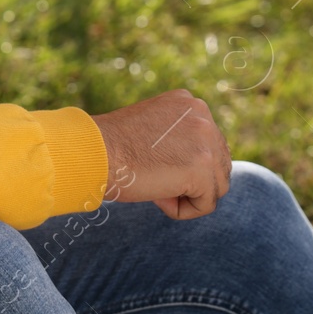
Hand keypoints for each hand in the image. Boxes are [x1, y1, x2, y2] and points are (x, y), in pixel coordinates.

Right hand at [90, 90, 231, 218]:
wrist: (94, 151)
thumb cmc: (112, 146)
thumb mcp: (152, 128)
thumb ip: (179, 137)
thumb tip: (196, 167)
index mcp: (190, 104)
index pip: (208, 145)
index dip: (182, 165)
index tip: (153, 164)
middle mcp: (203, 116)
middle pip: (219, 165)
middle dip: (190, 181)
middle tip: (154, 179)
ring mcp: (207, 141)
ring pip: (216, 186)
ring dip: (188, 195)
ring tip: (156, 188)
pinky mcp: (202, 168)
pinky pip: (206, 204)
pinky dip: (182, 210)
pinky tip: (157, 197)